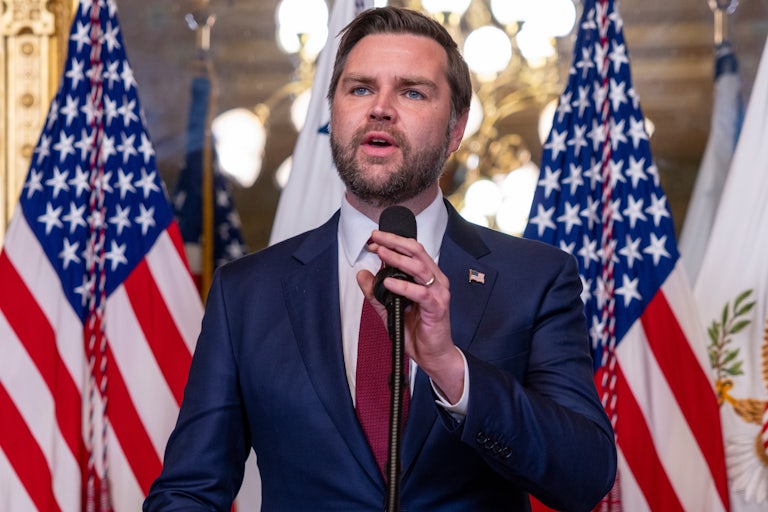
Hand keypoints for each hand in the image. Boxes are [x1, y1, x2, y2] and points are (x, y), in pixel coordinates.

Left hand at [356, 229, 463, 402]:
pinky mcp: (436, 308)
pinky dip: (404, 286)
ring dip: (398, 259)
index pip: (411, 251)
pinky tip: (389, 282)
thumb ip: (376, 291)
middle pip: (416, 252)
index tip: (374, 240)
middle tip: (376, 239)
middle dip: (394, 242)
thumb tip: (362, 274)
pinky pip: (420, 293)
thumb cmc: (418, 331)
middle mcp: (435, 281)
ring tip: (381, 253)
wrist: (433, 355)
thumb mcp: (390, 308)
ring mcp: (438, 293)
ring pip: (419, 268)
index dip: (393, 242)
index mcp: (427, 277)